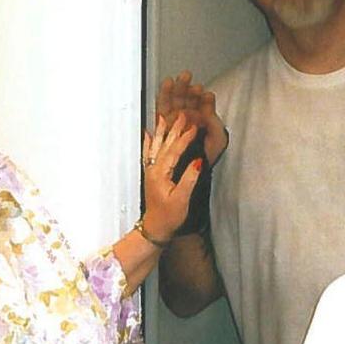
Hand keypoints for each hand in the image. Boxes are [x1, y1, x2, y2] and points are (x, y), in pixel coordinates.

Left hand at [141, 114, 201, 242]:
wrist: (156, 228)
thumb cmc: (170, 216)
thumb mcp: (182, 198)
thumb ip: (189, 178)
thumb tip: (198, 161)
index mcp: (161, 174)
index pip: (174, 151)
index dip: (185, 138)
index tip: (194, 127)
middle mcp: (153, 170)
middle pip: (164, 145)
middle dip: (174, 129)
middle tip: (182, 115)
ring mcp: (151, 171)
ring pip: (156, 147)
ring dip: (161, 132)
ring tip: (164, 118)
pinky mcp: (151, 175)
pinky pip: (148, 154)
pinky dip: (148, 143)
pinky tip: (147, 134)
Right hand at [155, 71, 228, 164]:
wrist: (196, 169)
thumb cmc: (208, 155)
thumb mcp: (217, 134)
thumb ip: (213, 115)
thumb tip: (208, 95)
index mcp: (201, 119)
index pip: (198, 102)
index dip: (198, 94)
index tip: (199, 89)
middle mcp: (187, 118)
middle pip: (184, 98)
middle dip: (185, 87)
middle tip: (186, 77)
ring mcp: (174, 121)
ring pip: (173, 100)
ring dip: (174, 88)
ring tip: (176, 79)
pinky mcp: (163, 125)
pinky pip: (161, 107)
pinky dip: (163, 95)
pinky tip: (166, 85)